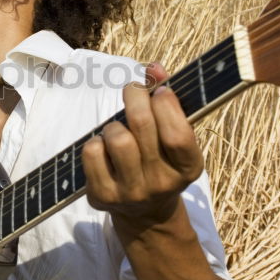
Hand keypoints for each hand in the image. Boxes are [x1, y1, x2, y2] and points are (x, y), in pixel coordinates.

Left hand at [82, 62, 203, 227]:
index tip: (160, 90)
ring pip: (116, 138)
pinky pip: (92, 152)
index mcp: (188, 168)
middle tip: (134, 90)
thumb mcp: (175, 135)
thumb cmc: (161, 159)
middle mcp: (162, 184)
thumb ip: (169, 100)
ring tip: (119, 128)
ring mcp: (131, 193)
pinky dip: (96, 141)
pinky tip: (104, 147)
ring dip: (115, 124)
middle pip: (142, 126)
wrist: (145, 213)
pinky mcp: (102, 197)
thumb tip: (154, 67)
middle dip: (135, 96)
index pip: (177, 134)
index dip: (166, 104)